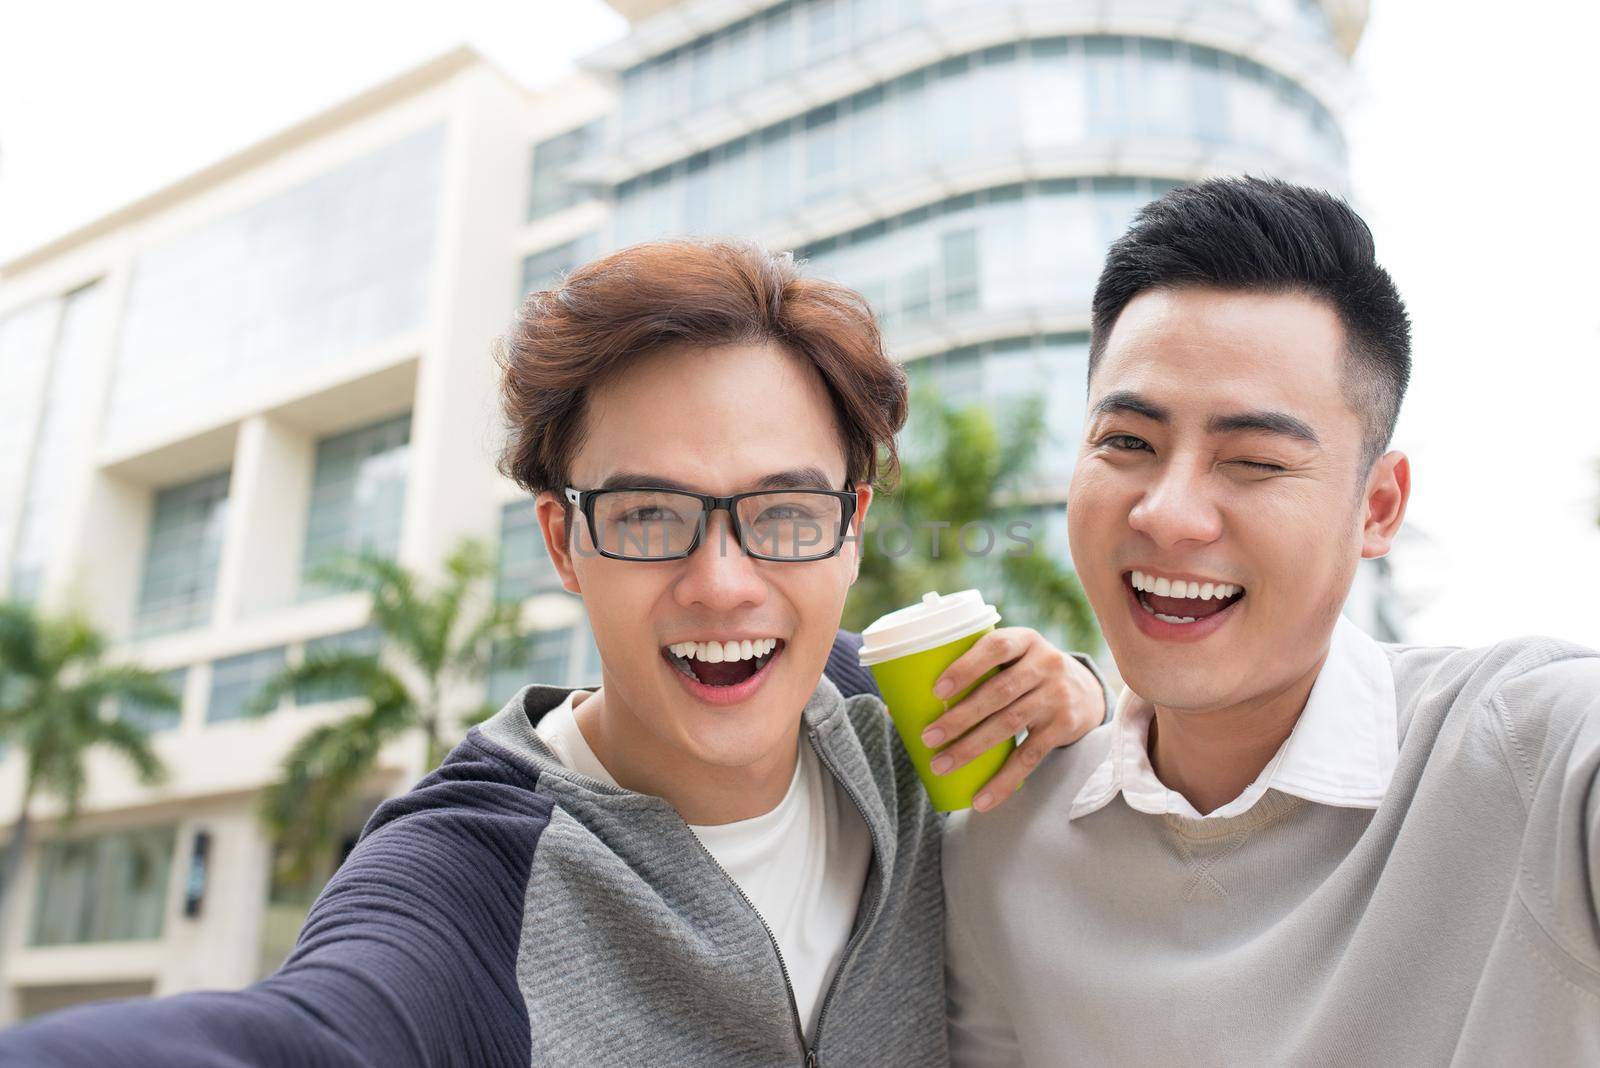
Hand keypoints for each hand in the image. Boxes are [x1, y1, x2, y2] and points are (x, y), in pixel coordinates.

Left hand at [917, 627, 1103, 812]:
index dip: (966, 667)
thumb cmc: (1024, 673)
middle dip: (961, 717)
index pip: (995, 647)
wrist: (1085, 691)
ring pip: (1010, 724)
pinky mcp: (1064, 727)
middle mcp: (1045, 664)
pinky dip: (1004, 781)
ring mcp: (1057, 696)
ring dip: (972, 748)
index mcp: (1024, 640)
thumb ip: (968, 672)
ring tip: (941, 764)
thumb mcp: (1009, 660)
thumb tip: (896, 707)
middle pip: (1000, 692)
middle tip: (929, 738)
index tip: (937, 690)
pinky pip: (1030, 757)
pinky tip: (982, 799)